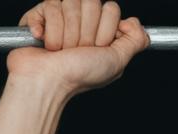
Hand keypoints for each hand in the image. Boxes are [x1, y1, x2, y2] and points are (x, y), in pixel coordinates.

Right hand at [8, 0, 149, 96]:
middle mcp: (82, 20)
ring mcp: (60, 15)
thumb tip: (137, 24)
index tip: (98, 49)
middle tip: (78, 51)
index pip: (111, 8)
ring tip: (62, 50)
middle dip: (86, 33)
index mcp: (100, 29)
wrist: (48, 82)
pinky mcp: (39, 13)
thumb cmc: (79, 76)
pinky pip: (49, 5)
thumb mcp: (116, 62)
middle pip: (91, 2)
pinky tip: (47, 44)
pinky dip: (50, 31)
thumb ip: (134, 41)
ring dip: (67, 34)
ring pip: (70, 2)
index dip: (105, 31)